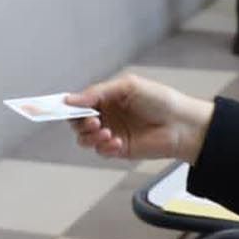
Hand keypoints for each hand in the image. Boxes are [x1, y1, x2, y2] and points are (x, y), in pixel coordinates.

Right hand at [67, 74, 214, 162]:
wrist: (182, 125)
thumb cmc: (159, 100)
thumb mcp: (127, 87)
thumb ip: (97, 93)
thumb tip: (71, 99)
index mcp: (105, 98)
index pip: (79, 102)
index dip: (66, 105)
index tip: (56, 107)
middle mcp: (105, 115)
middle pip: (77, 122)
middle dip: (80, 123)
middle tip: (93, 121)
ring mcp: (110, 132)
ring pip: (85, 138)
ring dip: (90, 136)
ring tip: (105, 132)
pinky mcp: (118, 149)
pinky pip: (100, 151)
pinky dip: (104, 147)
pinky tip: (117, 142)